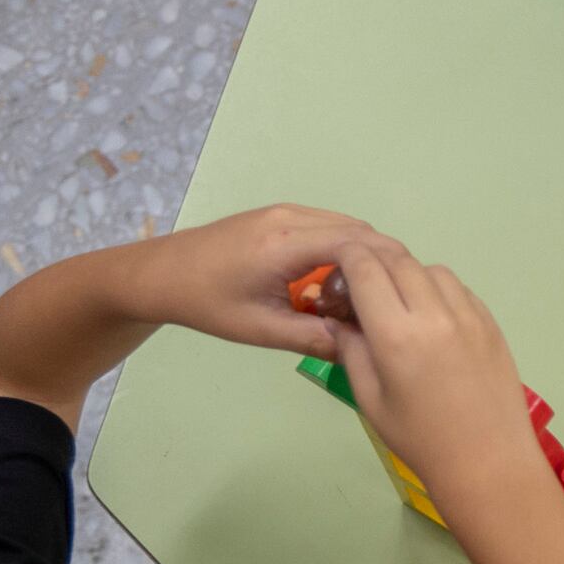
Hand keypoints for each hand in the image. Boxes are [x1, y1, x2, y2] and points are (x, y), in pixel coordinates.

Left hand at [143, 204, 407, 359]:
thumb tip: (361, 352)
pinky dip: (344, 248)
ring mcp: (284, 210)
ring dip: (363, 255)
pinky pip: (327, 225)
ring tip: (366, 296)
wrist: (160, 274)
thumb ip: (312, 339)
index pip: (357, 244)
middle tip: (391, 303)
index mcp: (285, 243)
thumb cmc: (206, 303)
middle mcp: (291, 216)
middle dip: (381, 263)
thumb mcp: (259, 329)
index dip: (386, 269)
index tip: (402, 301)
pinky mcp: (279, 214)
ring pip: (345, 225)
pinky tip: (339, 281)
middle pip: (358, 230)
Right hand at [324, 246, 541, 499]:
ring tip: (397, 298)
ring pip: (432, 269)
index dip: (346, 256)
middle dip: (374, 258)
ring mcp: (468, 315)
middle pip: (399, 260)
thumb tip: (339, 319)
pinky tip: (430, 314)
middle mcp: (434, 314)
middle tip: (360, 276)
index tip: (337, 261)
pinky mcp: (490, 322)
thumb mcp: (370, 399)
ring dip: (408, 272)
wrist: (487, 459)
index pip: (366, 270)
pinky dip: (438, 288)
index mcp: (397, 335)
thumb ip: (351, 351)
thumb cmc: (419, 438)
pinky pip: (459, 288)